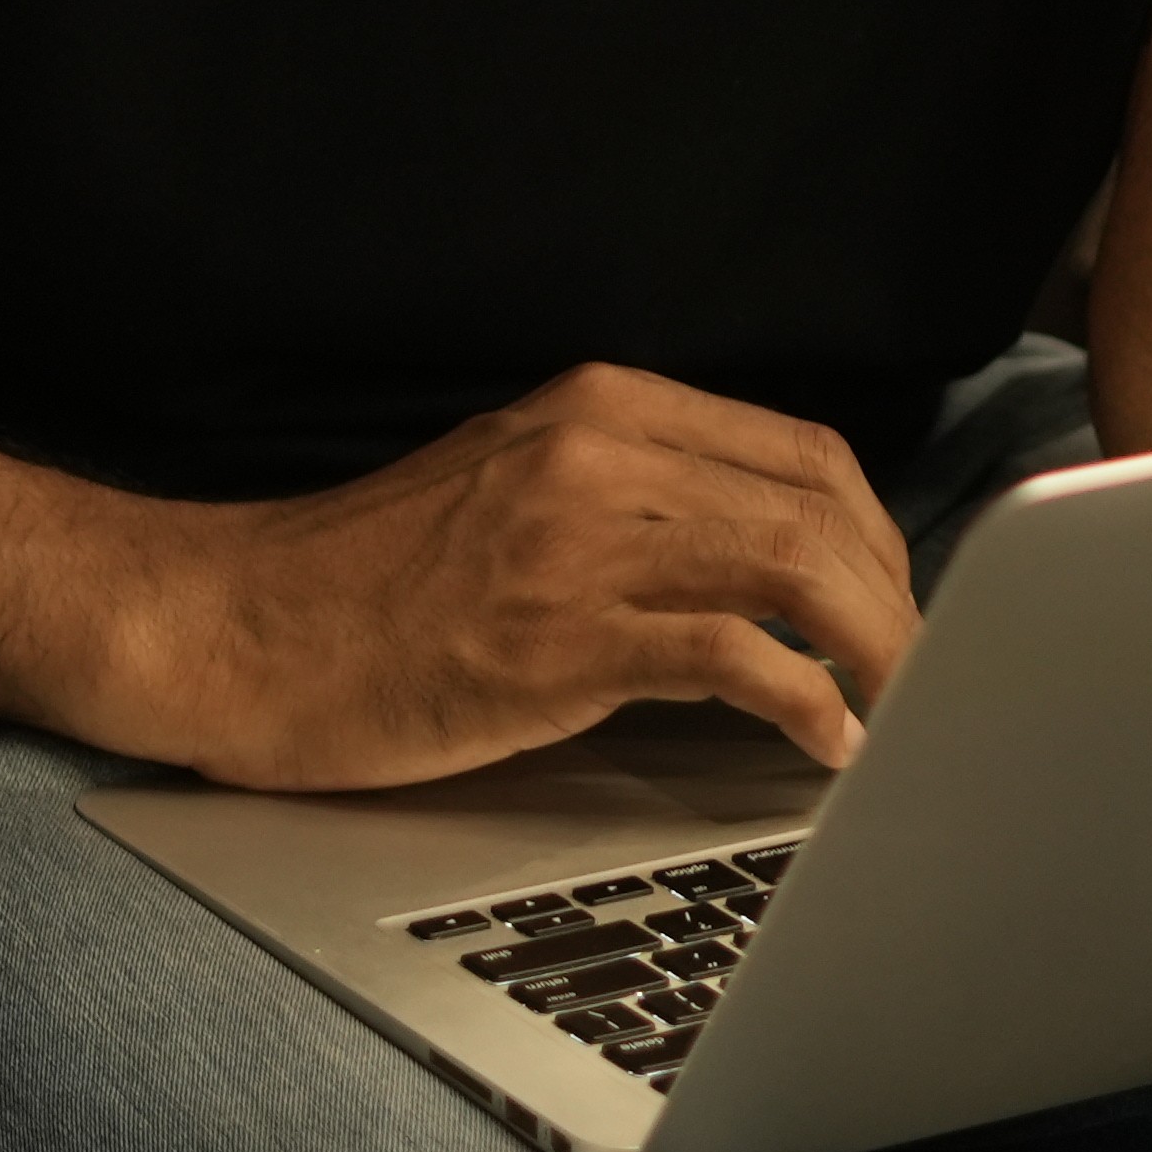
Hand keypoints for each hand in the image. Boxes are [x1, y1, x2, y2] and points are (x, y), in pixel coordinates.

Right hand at [87, 368, 915, 788]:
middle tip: (922, 676)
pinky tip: (827, 745)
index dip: (877, 536)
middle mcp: (601, 451)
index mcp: (601, 407)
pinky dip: (807, 702)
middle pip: (821, 504)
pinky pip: (732, 655)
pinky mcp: (555, 637)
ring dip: (879, 650)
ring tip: (904, 715)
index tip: (904, 606)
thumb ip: (632, 500)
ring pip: (796, 567)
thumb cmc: (364, 587)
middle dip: (898, 597)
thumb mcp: (513, 491)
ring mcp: (578, 539)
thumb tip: (763, 566)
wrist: (229, 631)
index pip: (802, 450)